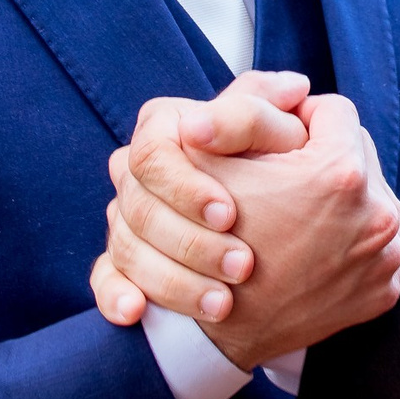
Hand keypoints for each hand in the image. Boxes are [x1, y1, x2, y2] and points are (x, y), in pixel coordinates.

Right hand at [90, 69, 317, 326]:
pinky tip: (135, 312)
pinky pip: (105, 280)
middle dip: (192, 243)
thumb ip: (281, 109)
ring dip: (173, 280)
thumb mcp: (281, 134)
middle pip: (139, 207)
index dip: (187, 186)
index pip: (153, 152)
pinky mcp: (125, 263)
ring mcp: (127, 219)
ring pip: (127, 248)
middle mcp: (138, 172)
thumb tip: (294, 86)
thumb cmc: (278, 165)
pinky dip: (115, 296)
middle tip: (243, 266)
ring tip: (223, 303)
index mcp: (166, 130)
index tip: (229, 214)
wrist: (277, 229)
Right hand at [91, 79, 399, 369]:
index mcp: (340, 173)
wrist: (214, 332)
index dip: (298, 117)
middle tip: (285, 176)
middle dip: (322, 157)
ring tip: (296, 213)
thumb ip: (246, 110)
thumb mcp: (211, 161)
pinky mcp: (382, 291)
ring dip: (337, 200)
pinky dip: (346, 241)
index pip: (333, 110)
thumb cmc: (206, 239)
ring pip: (367, 198)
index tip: (276, 137)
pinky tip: (309, 249)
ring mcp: (385, 257)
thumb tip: (294, 84)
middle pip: (356, 153)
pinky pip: (372, 244)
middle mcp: (379, 214)